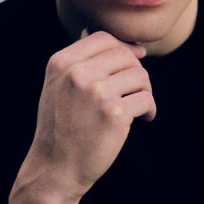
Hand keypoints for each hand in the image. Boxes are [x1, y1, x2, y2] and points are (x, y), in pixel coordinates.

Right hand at [25, 27, 156, 201]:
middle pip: (125, 56)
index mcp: (61, 63)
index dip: (123, 48)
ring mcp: (96, 92)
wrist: (55, 169)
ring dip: (144, 92)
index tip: (135, 61)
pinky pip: (146, 99)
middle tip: (135, 92)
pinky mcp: (114, 114)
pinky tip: (142, 119)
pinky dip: (149, 110)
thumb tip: (101, 34)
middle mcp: (77, 73)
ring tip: (137, 108)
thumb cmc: (59, 129)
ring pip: (140, 76)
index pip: (102, 38)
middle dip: (136, 72)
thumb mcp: (57, 87)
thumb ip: (77, 61)